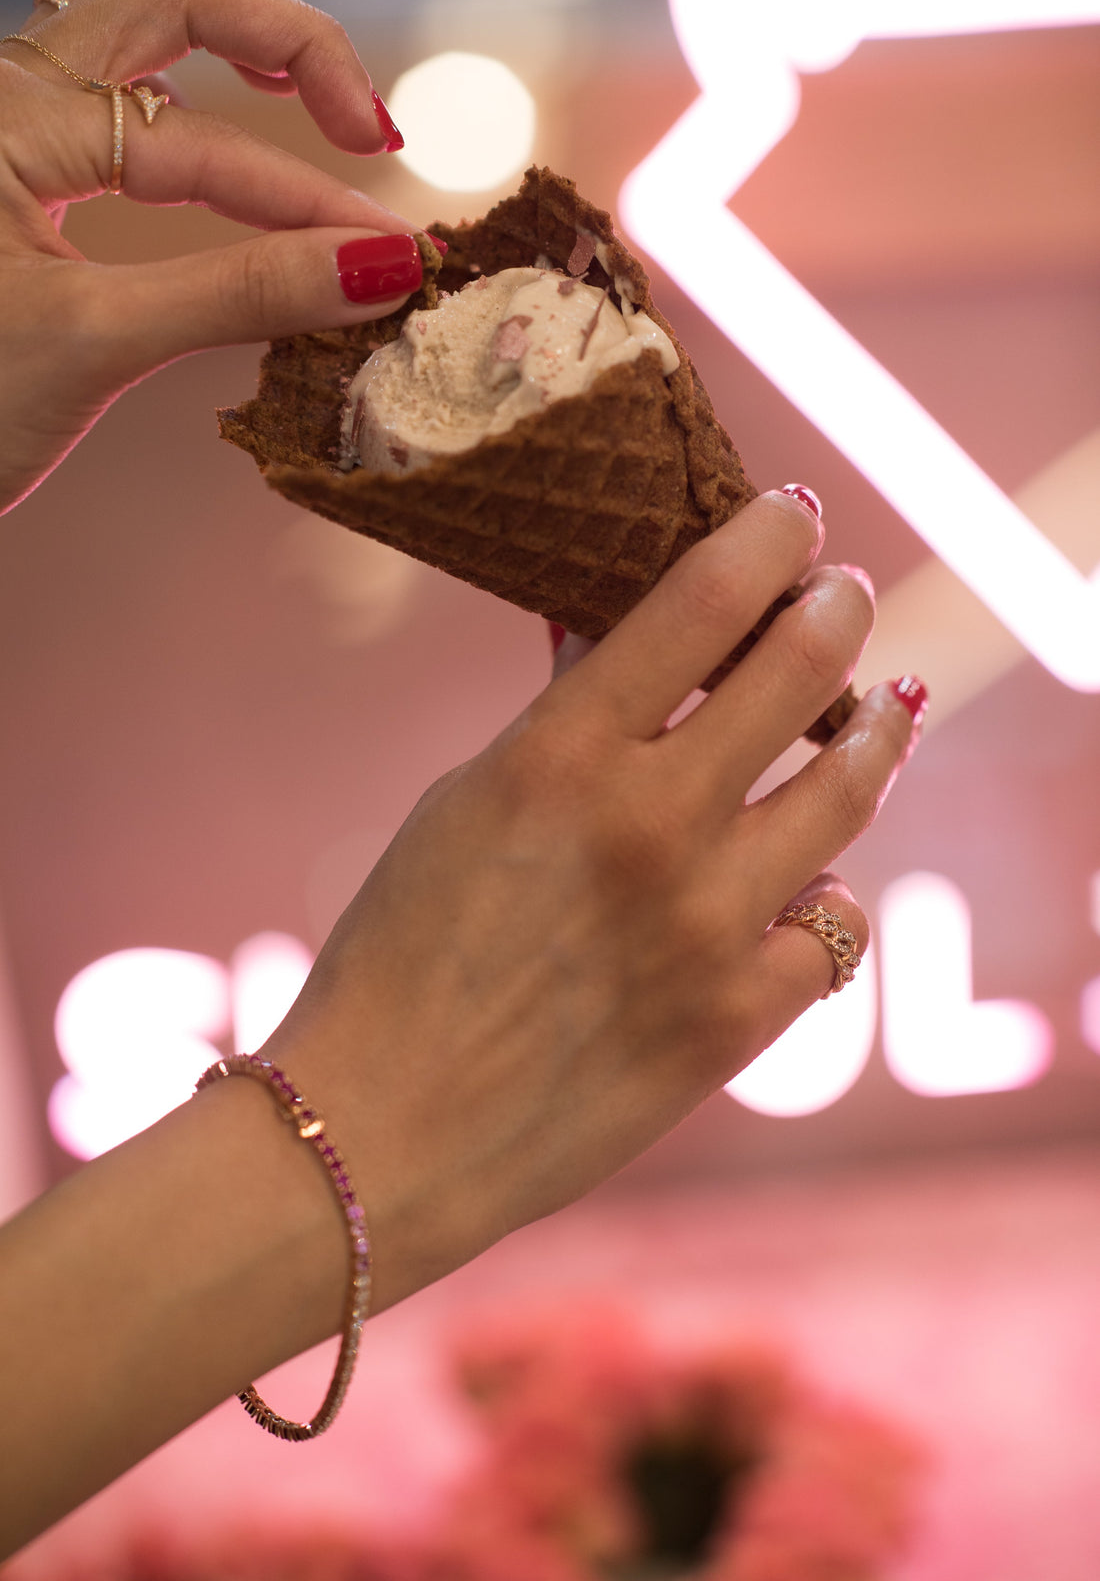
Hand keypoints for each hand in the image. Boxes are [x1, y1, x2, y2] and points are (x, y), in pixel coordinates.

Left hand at [0, 0, 425, 510]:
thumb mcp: (90, 346)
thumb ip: (237, 297)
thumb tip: (376, 270)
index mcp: (5, 115)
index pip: (203, 138)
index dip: (310, 202)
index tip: (392, 263)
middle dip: (282, 48)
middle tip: (366, 129)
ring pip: (120, 30)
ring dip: (217, 47)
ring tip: (302, 95)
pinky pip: (98, 98)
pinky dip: (175, 103)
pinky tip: (209, 133)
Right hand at [265, 489, 924, 1311]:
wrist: (380, 1129)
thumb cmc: (400, 953)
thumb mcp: (468, 804)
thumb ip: (567, 722)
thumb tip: (628, 628)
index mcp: (560, 756)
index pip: (707, 598)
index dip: (771, 535)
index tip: (795, 514)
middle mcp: (647, 826)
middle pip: (802, 669)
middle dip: (839, 607)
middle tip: (846, 594)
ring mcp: (704, 925)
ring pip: (849, 790)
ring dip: (877, 732)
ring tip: (884, 710)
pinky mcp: (735, 1020)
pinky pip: (830, 927)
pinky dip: (822, 894)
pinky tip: (806, 879)